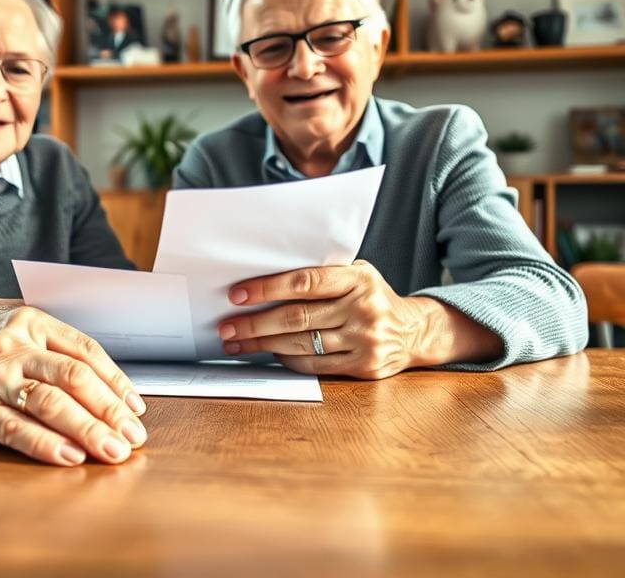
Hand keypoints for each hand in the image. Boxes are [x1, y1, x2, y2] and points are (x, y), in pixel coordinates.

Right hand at [0, 304, 147, 465]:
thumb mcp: (16, 323)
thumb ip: (57, 343)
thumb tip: (113, 383)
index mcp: (32, 321)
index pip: (85, 351)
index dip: (116, 382)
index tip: (135, 409)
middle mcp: (14, 346)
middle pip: (74, 378)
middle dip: (109, 411)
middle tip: (133, 438)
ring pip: (49, 403)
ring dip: (87, 430)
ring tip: (112, 451)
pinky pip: (13, 428)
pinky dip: (44, 444)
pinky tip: (69, 457)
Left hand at [218, 260, 431, 378]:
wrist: (415, 330)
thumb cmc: (373, 297)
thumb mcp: (357, 275)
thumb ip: (324, 275)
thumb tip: (266, 277)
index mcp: (358, 279)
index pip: (305, 282)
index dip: (267, 288)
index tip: (237, 295)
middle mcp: (363, 308)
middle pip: (297, 317)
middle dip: (254, 323)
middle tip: (225, 326)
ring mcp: (364, 339)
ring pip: (301, 343)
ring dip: (261, 344)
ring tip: (236, 342)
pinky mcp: (362, 366)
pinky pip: (314, 365)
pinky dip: (286, 359)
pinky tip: (267, 353)